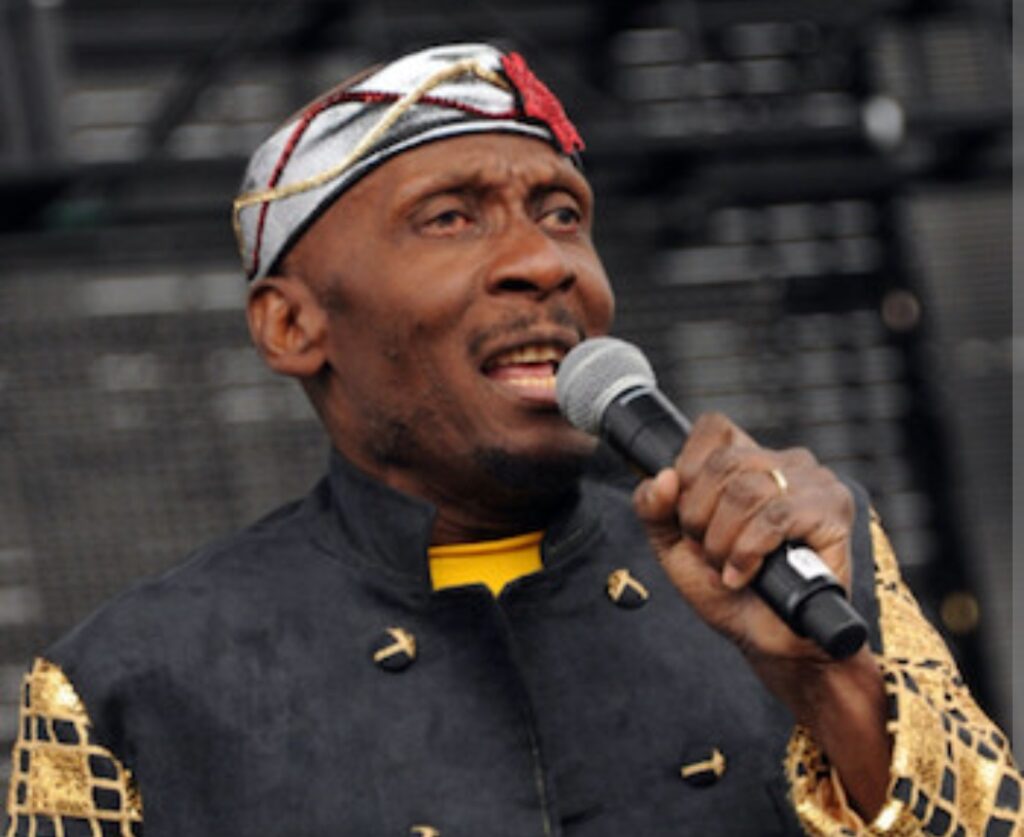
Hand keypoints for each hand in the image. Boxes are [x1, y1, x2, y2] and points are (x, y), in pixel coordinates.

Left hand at [634, 412, 890, 817]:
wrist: (770, 640)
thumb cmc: (728, 588)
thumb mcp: (674, 545)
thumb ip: (654, 509)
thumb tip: (662, 478)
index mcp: (750, 459)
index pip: (714, 428)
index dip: (688, 468)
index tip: (687, 516)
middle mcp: (786, 462)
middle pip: (722, 463)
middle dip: (699, 517)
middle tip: (708, 553)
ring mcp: (815, 483)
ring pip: (747, 490)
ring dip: (722, 541)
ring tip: (728, 569)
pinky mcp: (833, 513)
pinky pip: (775, 517)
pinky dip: (748, 551)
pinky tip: (744, 576)